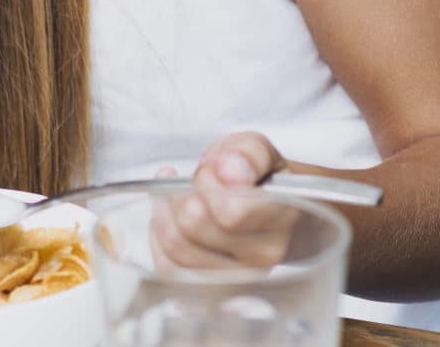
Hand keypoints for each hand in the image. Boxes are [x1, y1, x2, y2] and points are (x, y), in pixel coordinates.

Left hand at [148, 132, 296, 269]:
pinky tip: (169, 216)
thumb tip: (231, 172)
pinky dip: (159, 236)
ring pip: (176, 245)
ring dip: (166, 212)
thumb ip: (247, 154)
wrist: (266, 210)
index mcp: (280, 218)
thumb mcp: (256, 150)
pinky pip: (167, 266)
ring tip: (178, 194)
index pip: (229, 211)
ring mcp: (237, 277)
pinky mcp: (211, 289)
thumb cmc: (257, 179)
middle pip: (194, 224)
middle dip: (185, 191)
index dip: (207, 182)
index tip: (212, 169)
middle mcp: (263, 256)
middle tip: (196, 181)